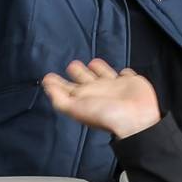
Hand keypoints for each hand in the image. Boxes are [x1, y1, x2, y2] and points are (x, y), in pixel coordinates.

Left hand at [39, 58, 160, 138]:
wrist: (135, 118)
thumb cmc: (106, 115)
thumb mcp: (76, 108)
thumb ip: (59, 98)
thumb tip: (46, 85)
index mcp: (84, 96)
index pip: (67, 88)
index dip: (57, 83)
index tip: (48, 77)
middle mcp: (98, 91)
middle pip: (85, 79)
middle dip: (77, 72)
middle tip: (72, 65)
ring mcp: (115, 86)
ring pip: (104, 74)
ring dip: (98, 68)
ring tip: (92, 63)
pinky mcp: (131, 81)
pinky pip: (126, 75)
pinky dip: (124, 73)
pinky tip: (122, 72)